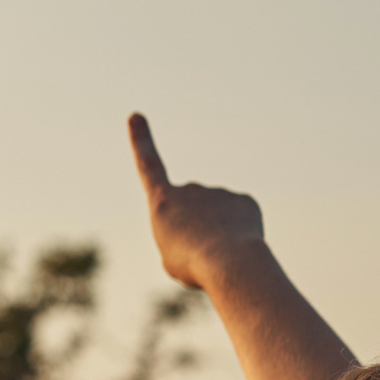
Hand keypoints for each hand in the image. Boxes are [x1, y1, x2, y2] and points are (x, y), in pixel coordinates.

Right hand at [128, 113, 264, 293]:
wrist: (229, 262)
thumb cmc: (193, 264)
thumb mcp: (172, 256)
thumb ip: (183, 236)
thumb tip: (208, 226)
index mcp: (163, 201)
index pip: (148, 166)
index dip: (141, 141)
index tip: (136, 116)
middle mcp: (190, 189)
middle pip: (191, 210)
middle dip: (196, 230)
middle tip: (200, 255)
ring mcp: (219, 192)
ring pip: (217, 217)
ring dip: (218, 236)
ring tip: (220, 255)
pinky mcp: (244, 200)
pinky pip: (240, 218)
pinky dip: (240, 234)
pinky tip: (239, 247)